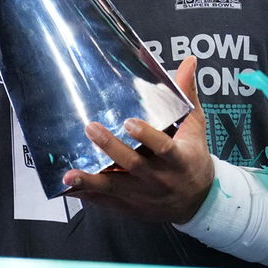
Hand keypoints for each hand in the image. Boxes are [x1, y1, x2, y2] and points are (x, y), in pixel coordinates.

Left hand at [63, 56, 215, 222]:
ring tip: (70, 173)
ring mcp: (144, 195)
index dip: (146, 136)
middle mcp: (160, 178)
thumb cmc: (193, 158)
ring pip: (115, 188)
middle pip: (133, 165)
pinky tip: (69, 188)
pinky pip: (108, 203)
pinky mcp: (132, 206)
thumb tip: (189, 61)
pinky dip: (89, 196)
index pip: (163, 147)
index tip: (129, 122)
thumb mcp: (195, 127)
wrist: (197, 200)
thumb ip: (187, 95)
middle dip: (111, 148)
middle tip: (91, 129)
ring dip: (92, 181)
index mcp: (178, 158)